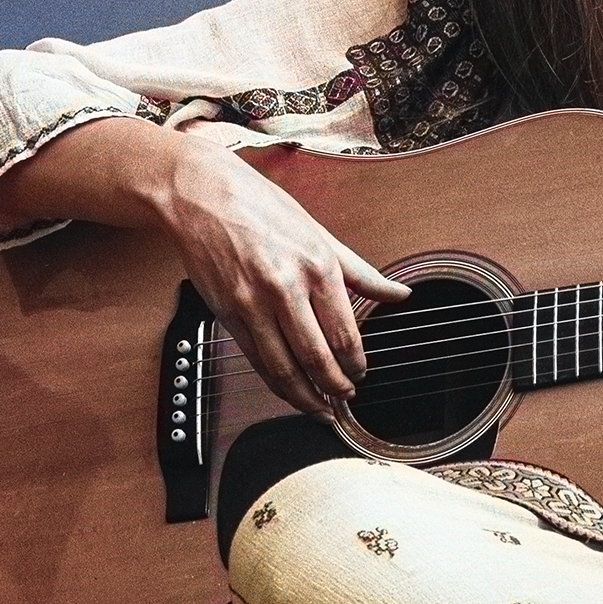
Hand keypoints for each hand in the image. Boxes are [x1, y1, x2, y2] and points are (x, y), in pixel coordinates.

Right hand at [159, 141, 410, 414]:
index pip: (344, 332)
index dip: (355, 363)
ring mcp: (252, 303)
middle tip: (344, 399)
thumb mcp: (322, 235)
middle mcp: (286, 288)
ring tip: (320, 408)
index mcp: (317, 267)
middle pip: (315, 356)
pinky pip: (255, 358)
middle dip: (333, 387)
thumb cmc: (262, 208)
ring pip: (283, 366)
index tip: (361, 375)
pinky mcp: (226, 313)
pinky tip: (287, 389)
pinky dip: (274, 381)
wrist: (202, 195)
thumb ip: (363, 273)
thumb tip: (400, 294)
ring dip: (304, 396)